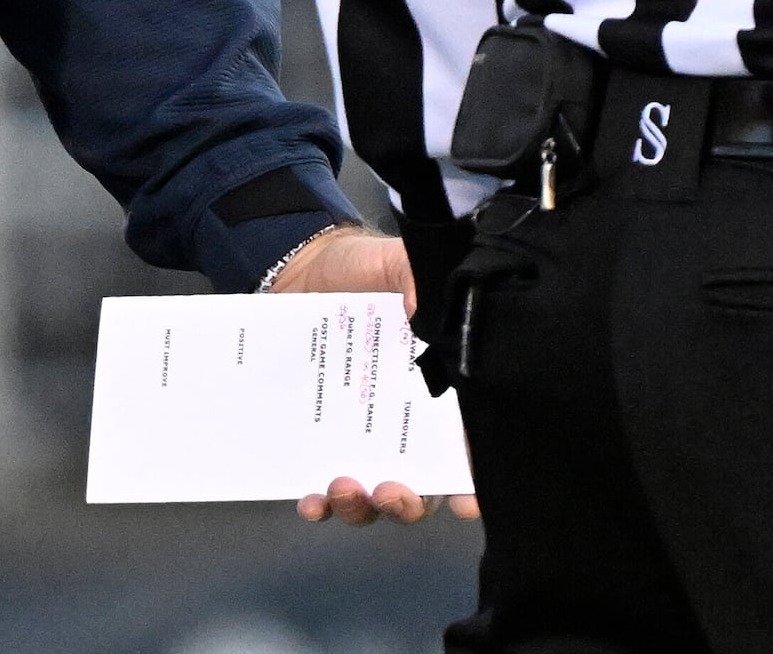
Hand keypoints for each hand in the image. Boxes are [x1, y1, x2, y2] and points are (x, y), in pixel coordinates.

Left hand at [271, 228, 482, 526]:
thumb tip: (420, 309)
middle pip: (419, 487)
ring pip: (372, 498)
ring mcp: (359, 439)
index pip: (463, 446)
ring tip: (344, 488)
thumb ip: (413, 280)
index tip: (466, 499)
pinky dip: (319, 506)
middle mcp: (401, 426)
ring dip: (362, 507)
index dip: (471, 479)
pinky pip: (321, 490)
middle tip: (392, 491)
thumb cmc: (360, 271)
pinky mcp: (318, 441)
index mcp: (434, 391)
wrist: (300, 268)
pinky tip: (311, 500)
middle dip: (409, 502)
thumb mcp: (393, 265)